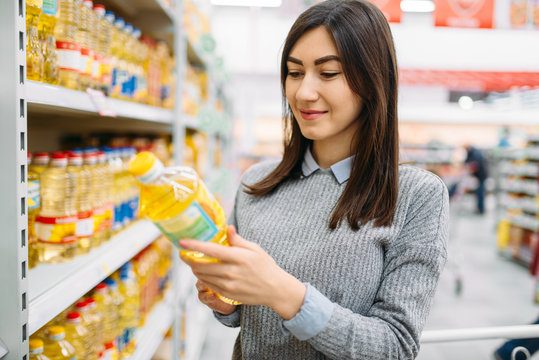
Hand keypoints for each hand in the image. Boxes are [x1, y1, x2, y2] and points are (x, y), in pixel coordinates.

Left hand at [179, 226, 305, 319]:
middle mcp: (231, 272)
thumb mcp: (255, 249)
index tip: (181, 242)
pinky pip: (208, 285)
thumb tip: (227, 227)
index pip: (211, 250)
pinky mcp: (227, 294)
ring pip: (202, 276)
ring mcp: (228, 284)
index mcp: (238, 257)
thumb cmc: (265, 266)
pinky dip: (202, 278)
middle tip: (183, 253)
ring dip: (195, 268)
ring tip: (194, 261)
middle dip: (188, 259)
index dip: (194, 245)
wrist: (275, 289)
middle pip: (201, 265)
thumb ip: (238, 240)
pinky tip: (204, 272)